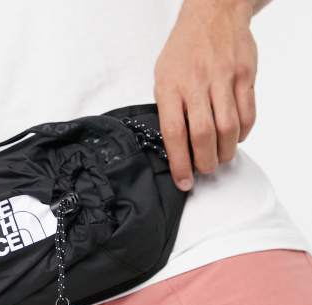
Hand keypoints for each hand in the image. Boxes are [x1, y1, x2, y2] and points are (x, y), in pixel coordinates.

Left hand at [154, 0, 257, 190]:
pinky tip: (236, 136)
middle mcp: (196, 83)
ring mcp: (223, 77)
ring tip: (221, 157)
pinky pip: (247, 113)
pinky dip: (243, 132)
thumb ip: (168, 109)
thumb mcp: (163, 76)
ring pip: (228, 127)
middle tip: (206, 169)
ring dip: (226, 151)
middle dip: (206, 162)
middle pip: (204, 135)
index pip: (173, 133)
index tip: (184, 181)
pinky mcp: (245, 74)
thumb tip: (174, 148)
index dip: (179, 163)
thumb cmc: (184, 50)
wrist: (213, 12)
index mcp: (170, 87)